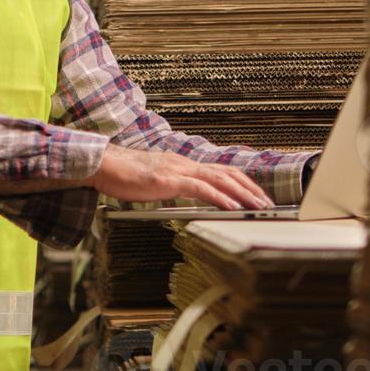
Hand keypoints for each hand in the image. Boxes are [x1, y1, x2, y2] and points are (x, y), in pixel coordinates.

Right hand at [90, 145, 273, 209]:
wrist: (102, 164)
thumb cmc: (123, 175)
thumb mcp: (154, 181)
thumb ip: (172, 185)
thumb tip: (185, 196)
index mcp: (182, 165)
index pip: (219, 171)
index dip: (241, 182)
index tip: (256, 195)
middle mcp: (184, 163)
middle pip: (226, 172)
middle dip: (250, 188)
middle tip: (267, 203)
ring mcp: (177, 170)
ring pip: (219, 179)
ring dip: (242, 193)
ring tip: (257, 205)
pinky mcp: (168, 180)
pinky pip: (200, 188)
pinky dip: (220, 197)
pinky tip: (232, 206)